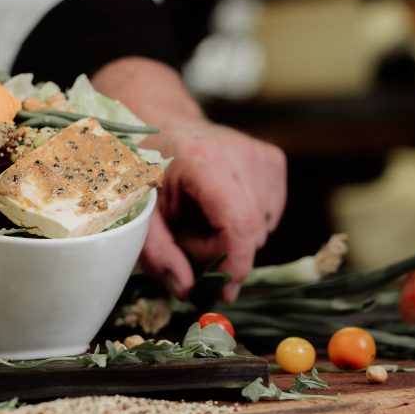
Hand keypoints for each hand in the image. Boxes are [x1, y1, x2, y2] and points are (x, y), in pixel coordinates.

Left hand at [141, 119, 285, 300]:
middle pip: (252, 231)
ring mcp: (262, 154)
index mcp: (205, 161)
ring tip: (199, 215)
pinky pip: (269, 213)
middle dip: (222, 250)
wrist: (159, 122)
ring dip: (232, 235)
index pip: (239, 225)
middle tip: (186, 237)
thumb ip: (159, 254)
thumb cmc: (146, 168)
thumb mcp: (141, 213)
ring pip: (263, 226)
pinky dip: (246, 220)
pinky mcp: (273, 159)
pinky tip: (219, 205)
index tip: (221, 289)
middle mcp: (241, 153)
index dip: (234, 265)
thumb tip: (187, 291)